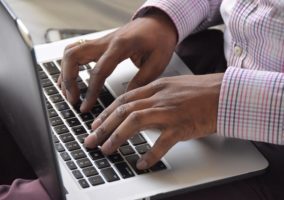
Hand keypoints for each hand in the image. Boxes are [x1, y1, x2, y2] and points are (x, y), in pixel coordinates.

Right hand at [58, 9, 176, 111]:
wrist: (159, 22)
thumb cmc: (160, 39)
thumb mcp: (158, 62)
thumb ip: (142, 80)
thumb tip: (125, 99)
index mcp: (121, 45)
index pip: (98, 70)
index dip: (90, 91)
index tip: (85, 106)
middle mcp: (106, 41)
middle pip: (74, 56)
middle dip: (68, 80)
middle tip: (72, 100)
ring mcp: (101, 41)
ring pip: (71, 52)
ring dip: (65, 73)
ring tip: (68, 93)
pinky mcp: (100, 44)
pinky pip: (77, 52)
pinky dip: (69, 66)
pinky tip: (70, 80)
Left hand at [85, 73, 223, 169]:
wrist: (225, 94)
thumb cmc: (201, 92)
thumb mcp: (172, 87)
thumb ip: (154, 96)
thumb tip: (138, 108)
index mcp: (156, 87)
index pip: (124, 99)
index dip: (106, 113)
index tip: (95, 123)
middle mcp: (159, 97)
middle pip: (123, 111)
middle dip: (103, 126)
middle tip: (90, 140)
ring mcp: (170, 111)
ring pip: (135, 122)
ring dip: (117, 137)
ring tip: (106, 150)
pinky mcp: (182, 126)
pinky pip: (161, 142)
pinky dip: (149, 154)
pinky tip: (141, 163)